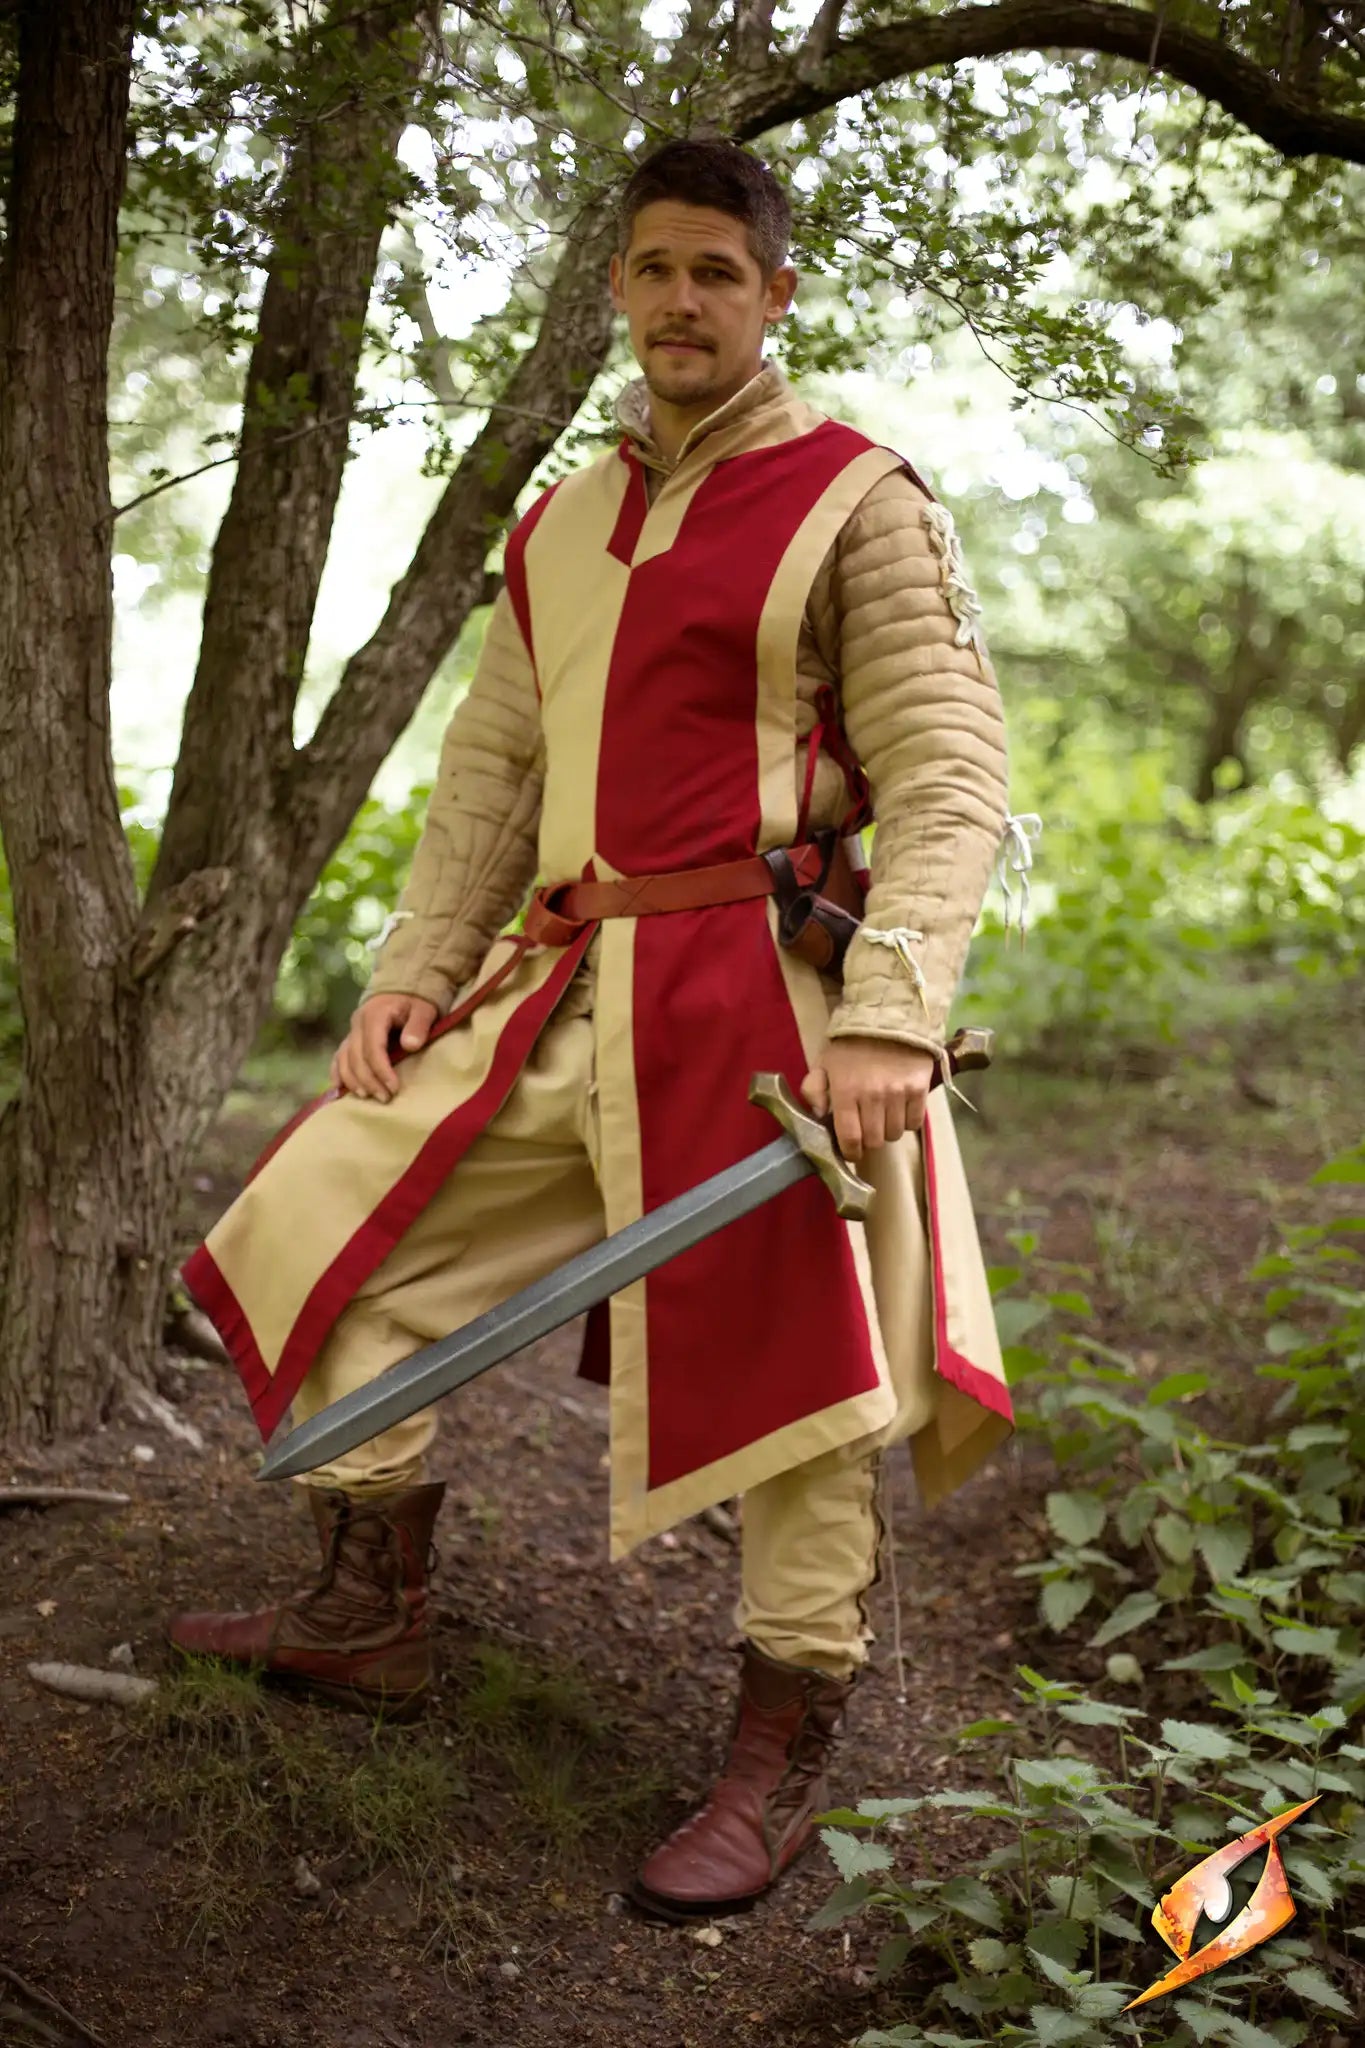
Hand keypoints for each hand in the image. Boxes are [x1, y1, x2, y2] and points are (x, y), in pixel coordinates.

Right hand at [331, 993, 437, 1102]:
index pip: (373, 1048)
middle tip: (385, 1098)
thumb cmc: (415, 1001)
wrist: (402, 988)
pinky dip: (338, 1073)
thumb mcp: (424, 1009)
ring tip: (367, 1097)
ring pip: (344, 1059)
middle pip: (356, 1057)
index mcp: (375, 1015)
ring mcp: (351, 1031)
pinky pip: (338, 1057)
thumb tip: (410, 1046)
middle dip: (369, 1081)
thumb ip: (418, 1025)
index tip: (394, 1088)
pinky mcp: (350, 1038)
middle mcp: (357, 1023)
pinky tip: (340, 1090)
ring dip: (353, 1081)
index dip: (381, 1070)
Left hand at [800, 1036, 936, 1161]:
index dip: (850, 1152)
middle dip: (868, 1140)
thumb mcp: (824, 1061)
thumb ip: (814, 1089)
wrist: (889, 1015)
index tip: (851, 1151)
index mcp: (846, 1091)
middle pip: (875, 1141)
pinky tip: (900, 1109)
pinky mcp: (920, 1089)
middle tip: (867, 1128)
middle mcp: (873, 1096)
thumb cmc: (851, 1041)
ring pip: (895, 1134)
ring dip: (888, 1130)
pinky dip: (907, 1121)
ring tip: (883, 1116)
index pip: (850, 1138)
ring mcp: (899, 1094)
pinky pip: (915, 1123)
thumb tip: (819, 1115)